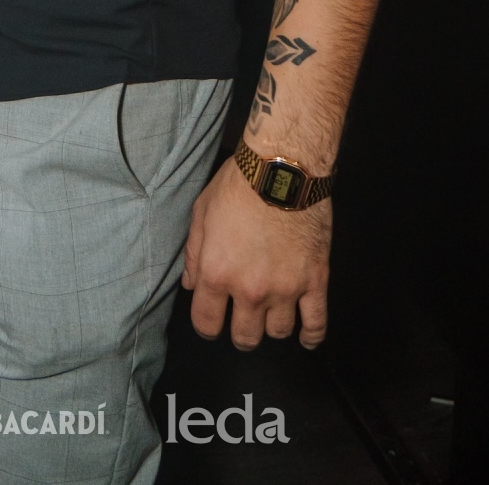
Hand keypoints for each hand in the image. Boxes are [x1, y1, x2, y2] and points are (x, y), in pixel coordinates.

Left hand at [181, 155, 330, 349]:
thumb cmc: (237, 186)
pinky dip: (311, 336)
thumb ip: (194, 254)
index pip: (207, 323)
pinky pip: (316, 324)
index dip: (207, 326)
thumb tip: (191, 286)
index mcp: (217, 274)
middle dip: (241, 331)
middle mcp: (250, 290)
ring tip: (270, 314)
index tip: (212, 321)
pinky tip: (305, 338)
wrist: (282, 170)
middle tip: (243, 318)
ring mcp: (286, 290)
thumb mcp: (201, 212)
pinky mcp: (315, 282)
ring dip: (272, 326)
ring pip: (278, 333)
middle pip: (245, 336)